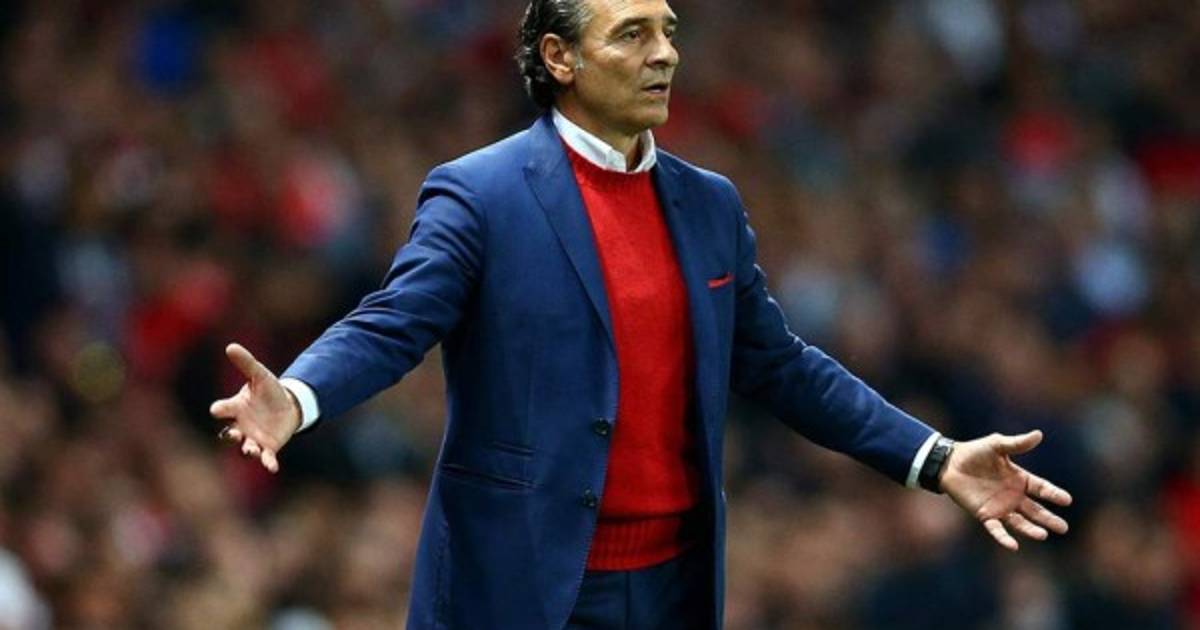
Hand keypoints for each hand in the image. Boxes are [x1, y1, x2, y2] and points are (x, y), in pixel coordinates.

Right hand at [209, 343, 301, 472]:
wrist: (288, 405)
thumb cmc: (269, 390)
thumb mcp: (260, 375)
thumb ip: (246, 363)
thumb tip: (231, 346)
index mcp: (236, 407)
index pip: (223, 409)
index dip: (220, 409)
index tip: (217, 410)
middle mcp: (241, 425)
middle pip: (229, 434)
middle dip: (229, 435)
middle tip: (232, 434)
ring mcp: (253, 438)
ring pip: (245, 448)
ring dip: (247, 450)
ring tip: (250, 450)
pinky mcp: (269, 447)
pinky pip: (265, 458)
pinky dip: (267, 463)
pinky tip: (272, 467)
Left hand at [940, 430, 1071, 550]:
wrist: (949, 463)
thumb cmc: (974, 452)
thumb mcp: (997, 445)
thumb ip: (1017, 443)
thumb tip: (1039, 434)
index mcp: (1019, 479)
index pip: (1041, 488)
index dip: (1053, 494)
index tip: (1067, 500)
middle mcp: (1013, 496)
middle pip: (1035, 510)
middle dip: (1048, 519)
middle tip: (1063, 528)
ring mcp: (1000, 507)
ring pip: (1020, 522)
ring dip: (1031, 529)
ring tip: (1044, 535)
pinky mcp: (984, 515)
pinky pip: (996, 529)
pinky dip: (1004, 538)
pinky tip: (1013, 546)